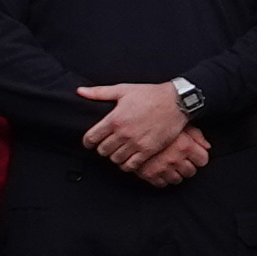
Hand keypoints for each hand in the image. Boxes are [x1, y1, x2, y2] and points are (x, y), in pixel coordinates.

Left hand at [80, 80, 196, 172]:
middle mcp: (123, 133)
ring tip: (118, 151)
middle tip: (106, 145)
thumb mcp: (123, 90)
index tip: (90, 142)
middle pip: (102, 151)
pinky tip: (128, 159)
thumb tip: (80, 92)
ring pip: (115, 159)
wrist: (176, 102)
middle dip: (102, 149)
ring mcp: (136, 143)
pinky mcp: (148, 150)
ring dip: (114, 156)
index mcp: (114, 119)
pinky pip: (131, 165)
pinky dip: (127, 165)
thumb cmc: (150, 94)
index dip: (88, 142)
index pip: (91, 138)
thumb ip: (99, 92)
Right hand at [130, 126, 212, 188]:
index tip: (194, 155)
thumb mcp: (180, 123)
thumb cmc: (159, 121)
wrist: (132, 125)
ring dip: (175, 173)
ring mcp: (161, 167)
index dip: (199, 157)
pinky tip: (160, 169)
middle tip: (182, 160)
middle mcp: (175, 158)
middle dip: (188, 166)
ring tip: (170, 164)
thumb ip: (196, 135)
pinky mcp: (148, 174)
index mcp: (185, 145)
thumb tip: (207, 147)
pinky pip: (160, 183)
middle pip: (190, 171)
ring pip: (177, 179)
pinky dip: (161, 178)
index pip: (203, 160)